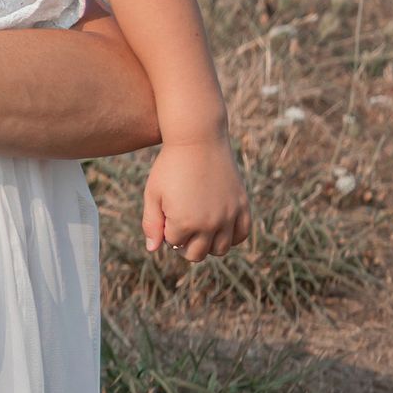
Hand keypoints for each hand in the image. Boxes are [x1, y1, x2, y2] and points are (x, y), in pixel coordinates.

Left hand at [143, 132, 250, 262]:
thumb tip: (153, 249)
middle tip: (181, 227)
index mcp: (184, 222)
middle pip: (197, 254)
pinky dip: (232, 237)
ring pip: (220, 249)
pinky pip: (241, 234)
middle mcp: (209, 224)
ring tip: (198, 229)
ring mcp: (228, 216)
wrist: (198, 139)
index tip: (167, 213)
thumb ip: (151, 224)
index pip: (174, 243)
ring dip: (208, 245)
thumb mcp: (153, 193)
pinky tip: (220, 228)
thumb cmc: (170, 165)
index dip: (167, 230)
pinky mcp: (241, 205)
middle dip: (185, 244)